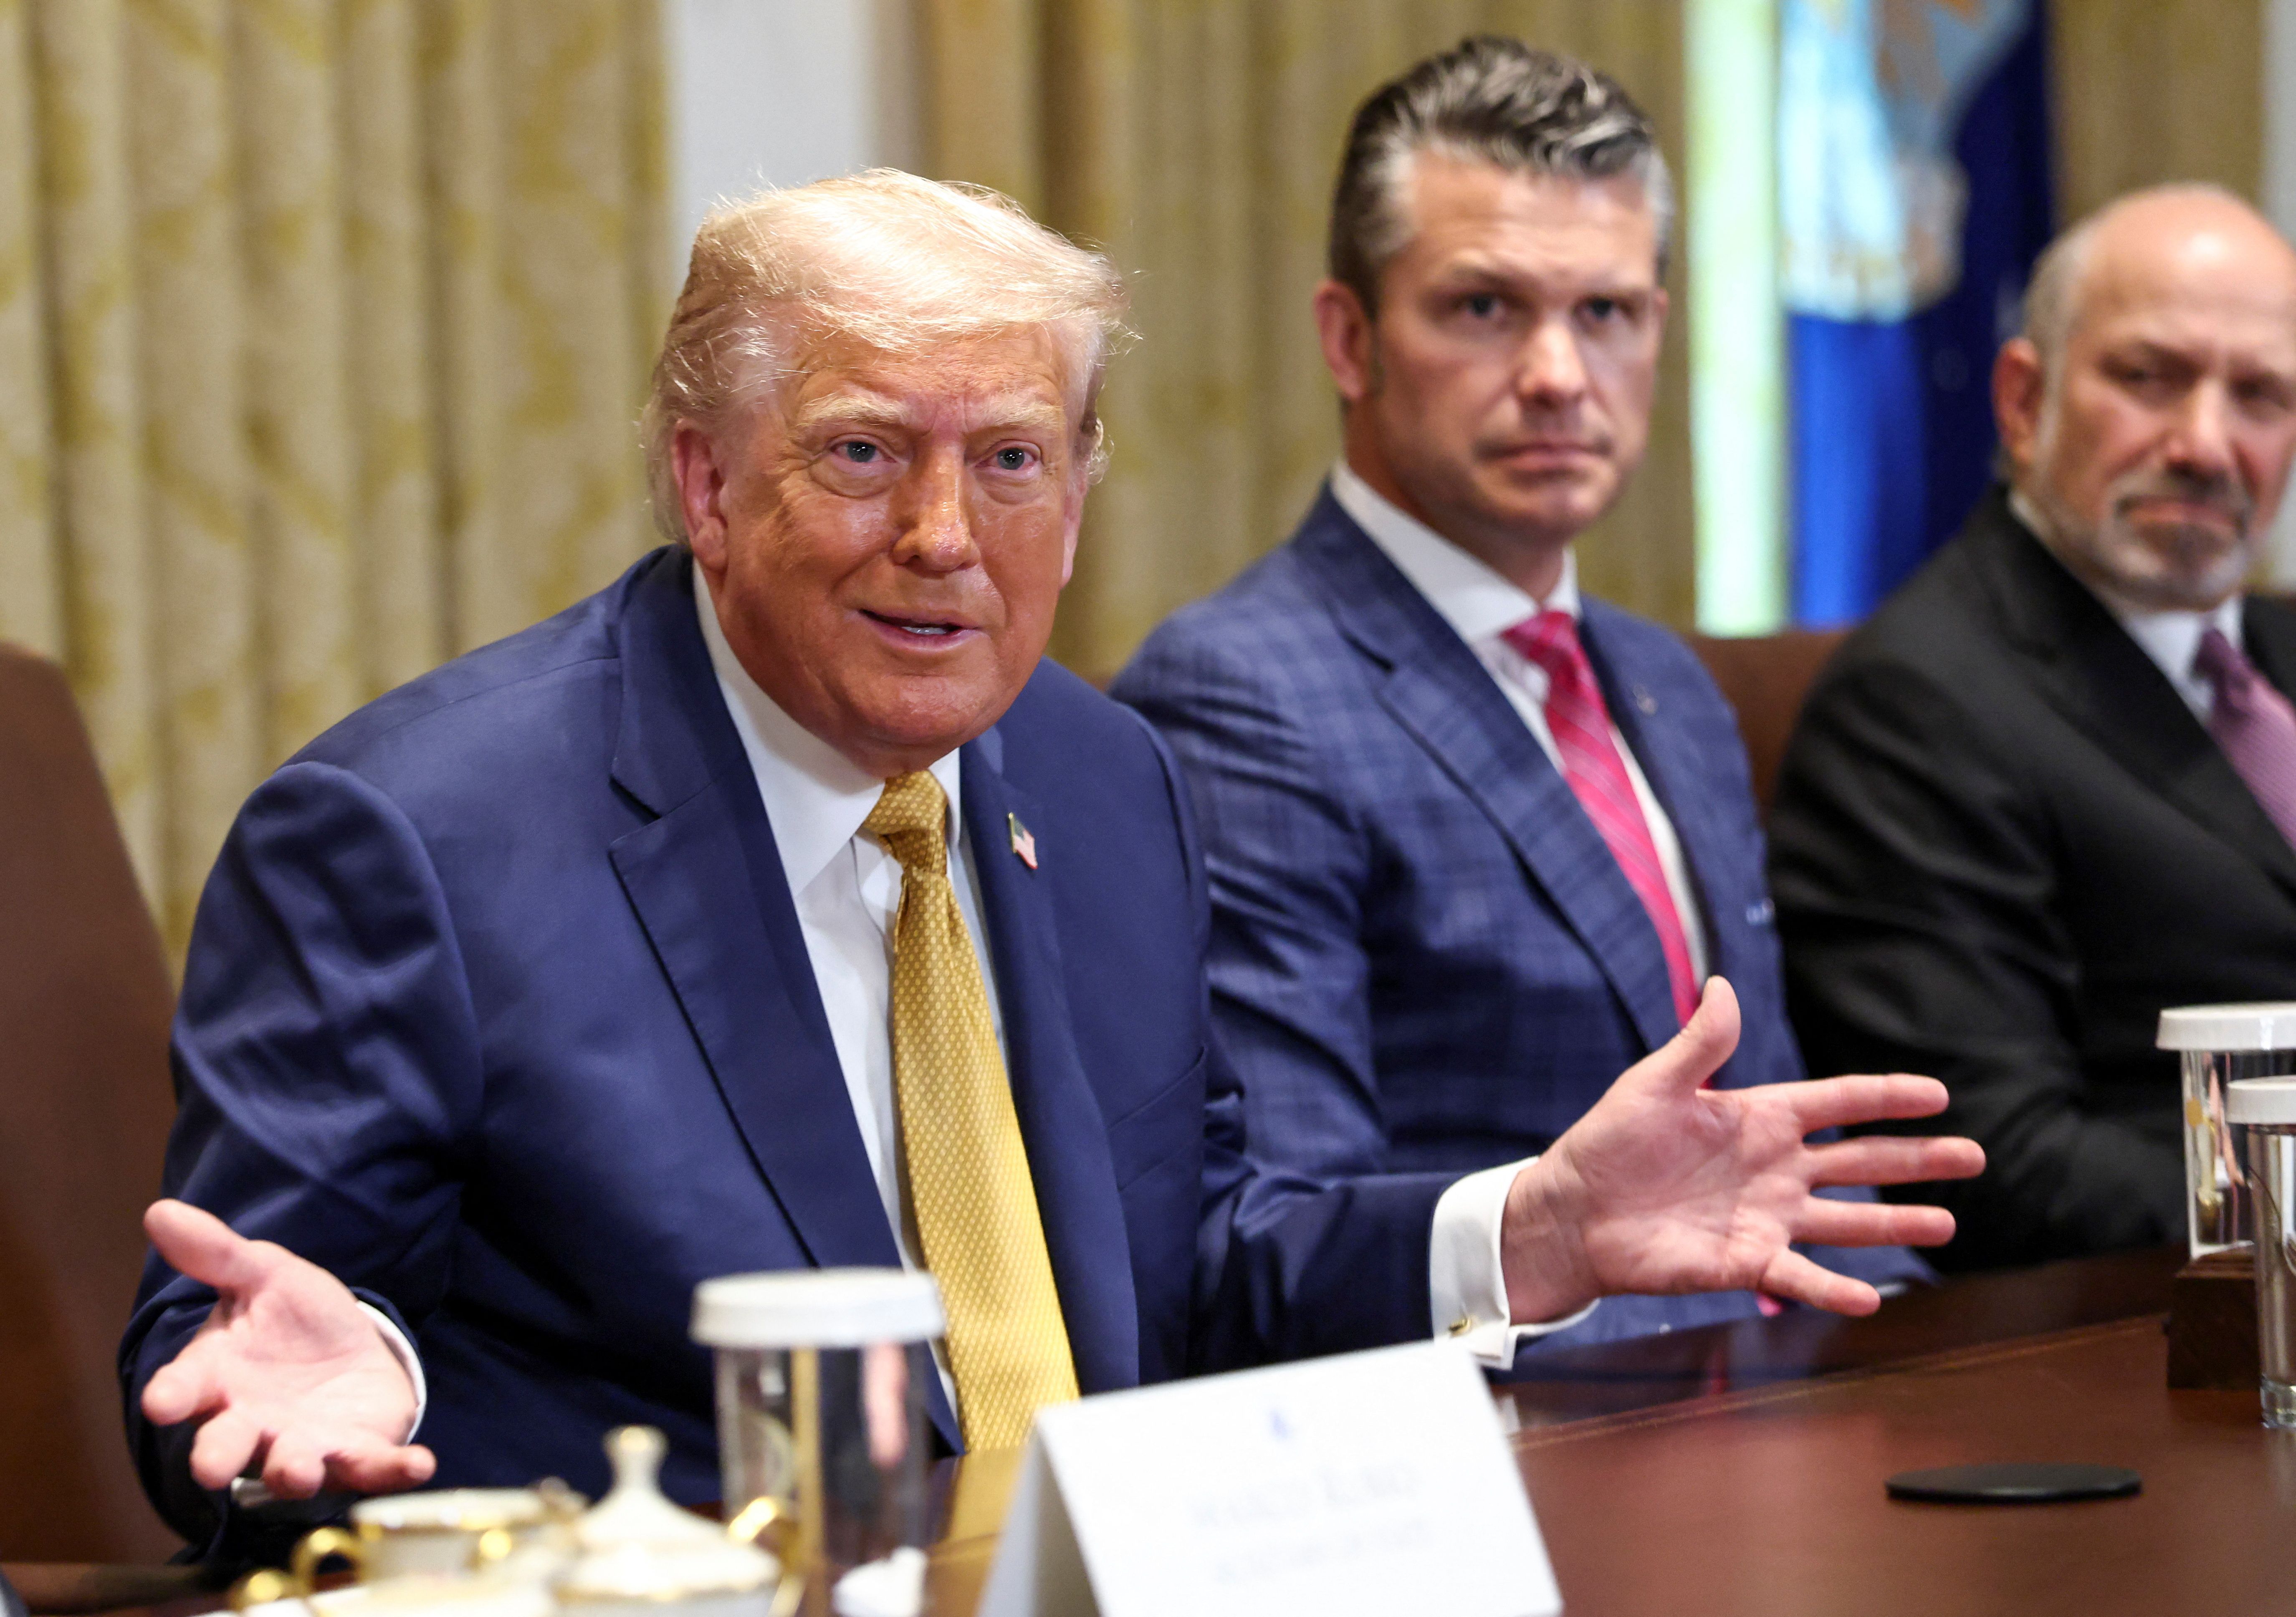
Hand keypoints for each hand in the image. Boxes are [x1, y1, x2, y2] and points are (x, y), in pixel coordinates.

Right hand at [140, 1199, 433, 1497]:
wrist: (348, 1346)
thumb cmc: (291, 1316)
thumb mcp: (263, 1274)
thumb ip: (217, 1253)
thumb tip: (159, 1211)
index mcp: (217, 1378)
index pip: (183, 1389)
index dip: (170, 1396)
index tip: (160, 1402)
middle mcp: (251, 1422)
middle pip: (226, 1446)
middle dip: (218, 1456)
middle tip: (210, 1468)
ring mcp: (302, 1444)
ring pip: (291, 1468)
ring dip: (293, 1471)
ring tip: (298, 1468)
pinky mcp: (355, 1452)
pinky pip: (371, 1468)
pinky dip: (393, 1471)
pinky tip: (418, 1464)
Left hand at [1498, 978, 1983, 1323]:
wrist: (1573, 1210)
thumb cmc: (1609, 1143)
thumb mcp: (1653, 1083)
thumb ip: (1698, 1043)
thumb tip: (1721, 985)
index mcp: (1758, 1118)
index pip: (1838, 1102)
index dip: (1887, 1097)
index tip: (1939, 1093)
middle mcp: (1774, 1169)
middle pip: (1861, 1161)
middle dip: (1917, 1159)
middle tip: (1974, 1157)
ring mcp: (1765, 1218)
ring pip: (1847, 1221)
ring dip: (1897, 1223)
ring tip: (1948, 1222)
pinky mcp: (1744, 1263)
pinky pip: (1799, 1276)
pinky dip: (1833, 1288)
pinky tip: (1872, 1295)